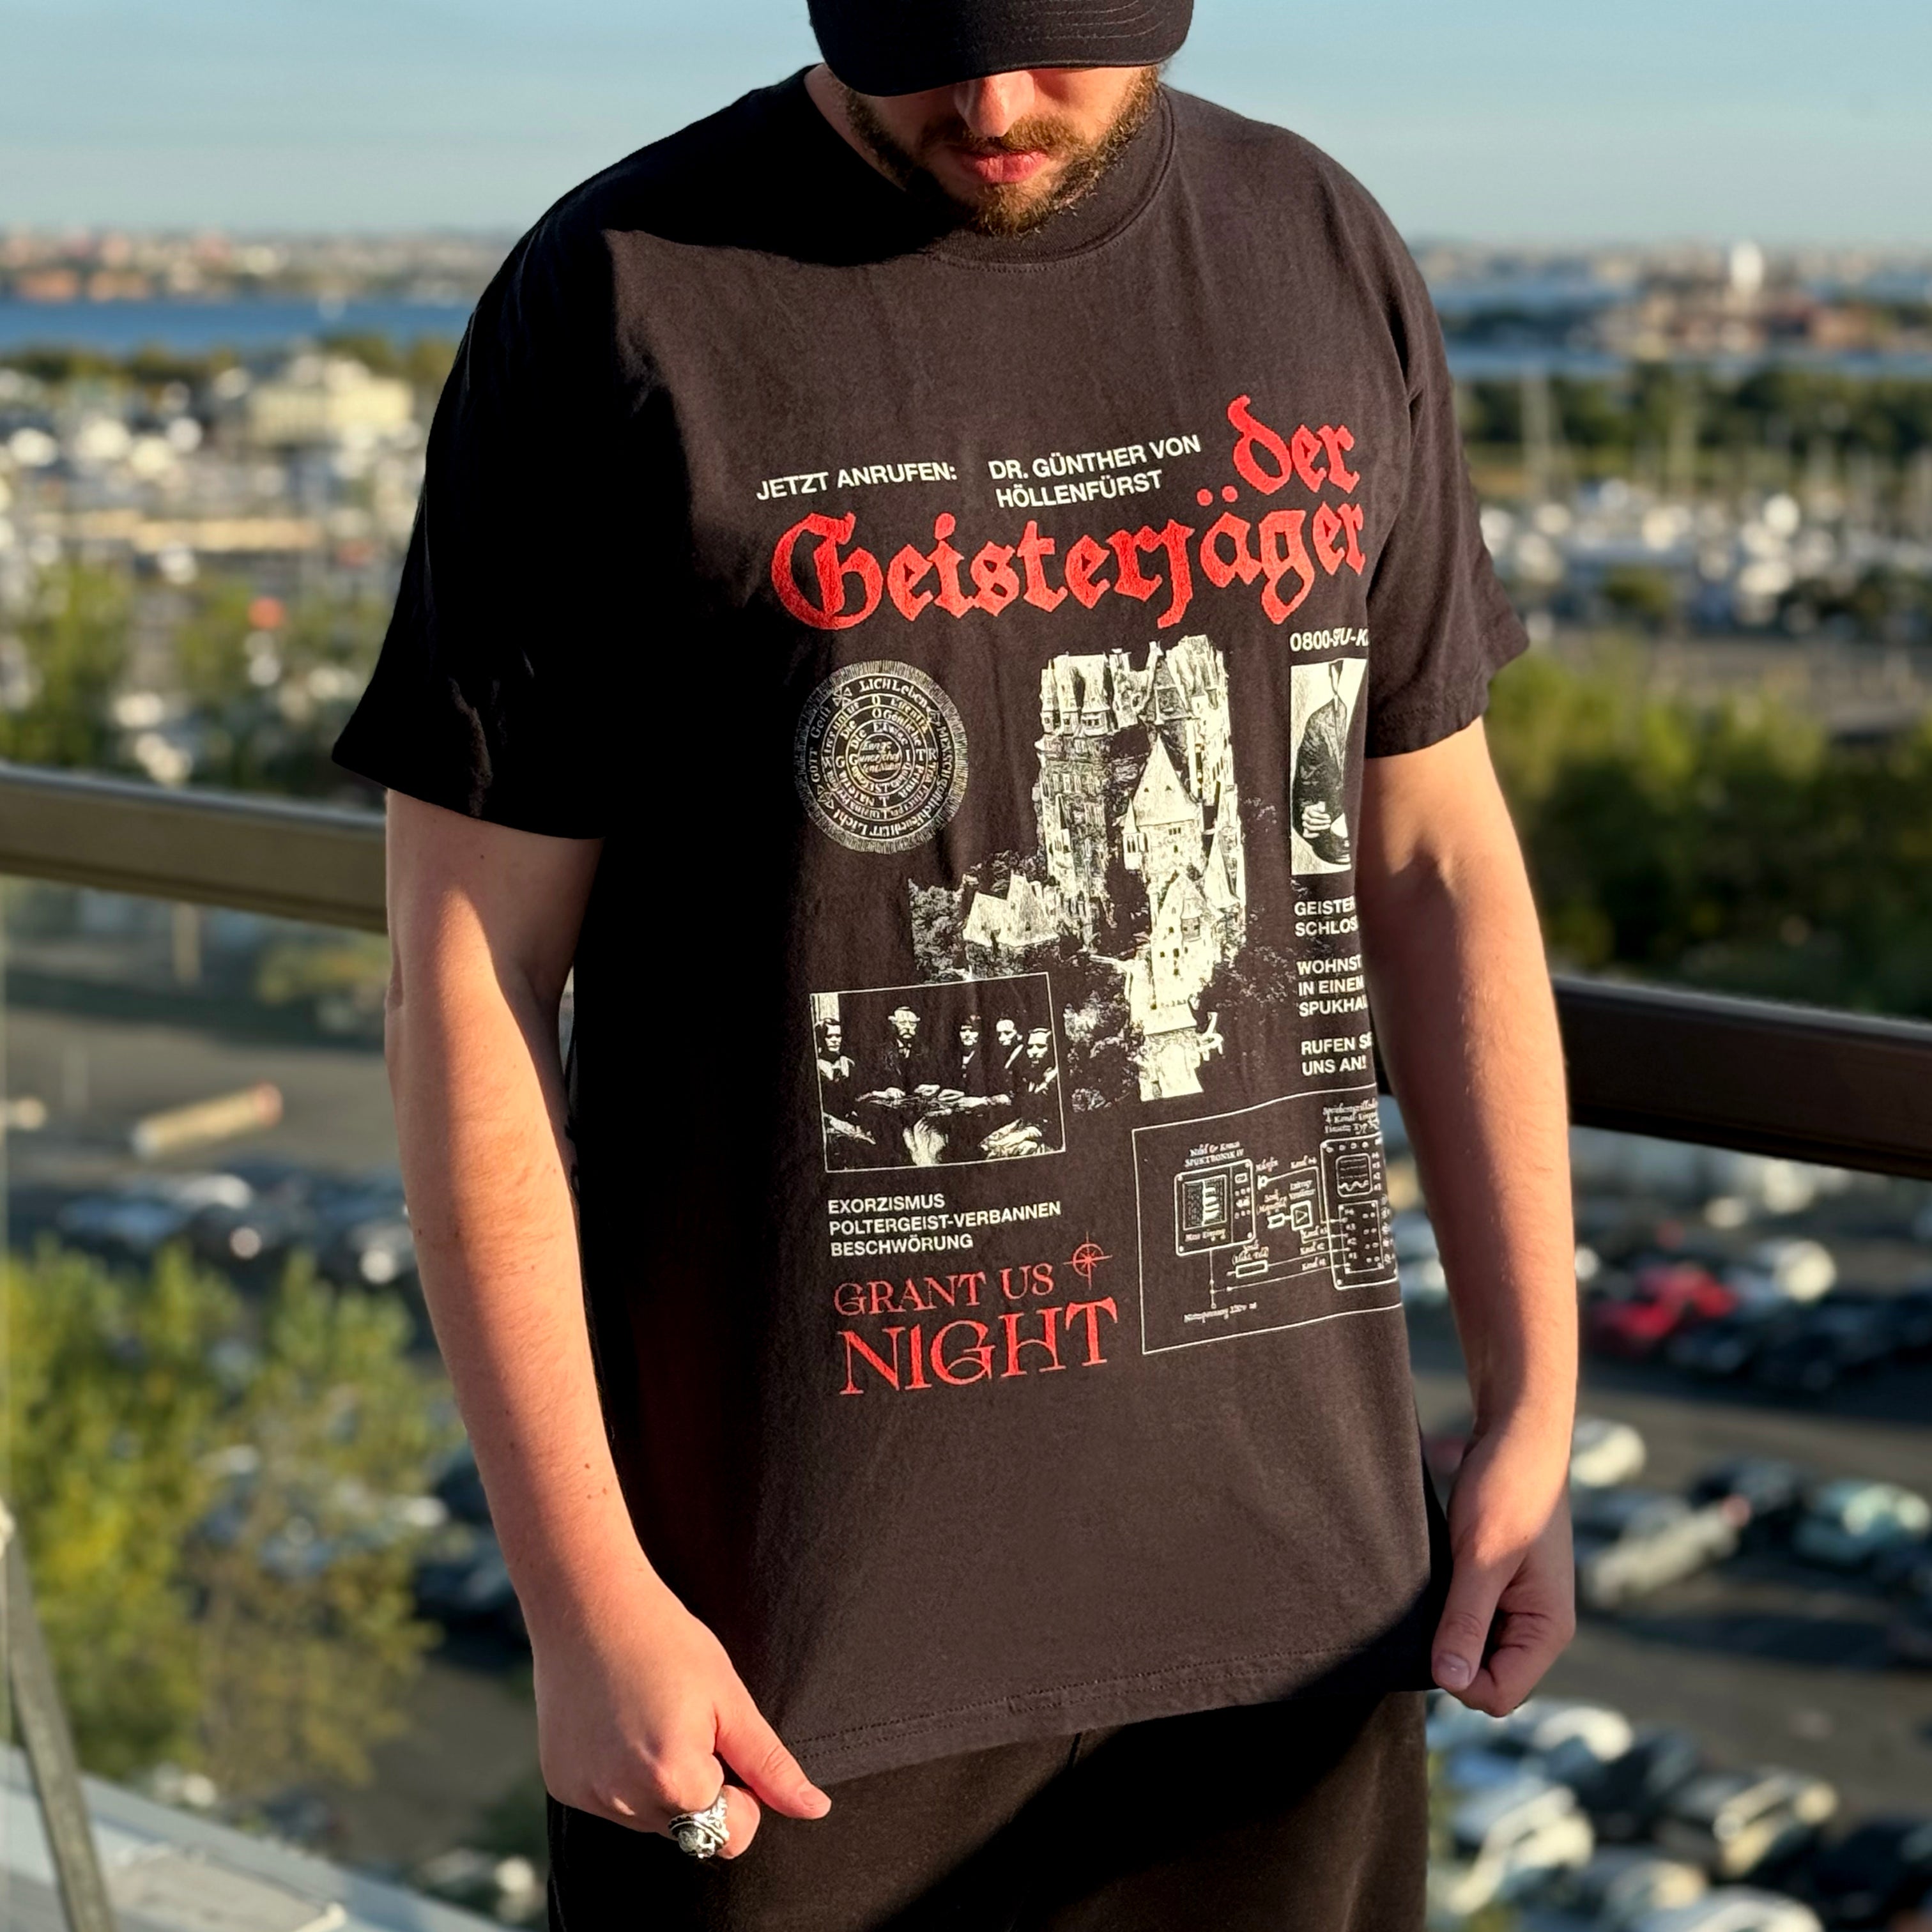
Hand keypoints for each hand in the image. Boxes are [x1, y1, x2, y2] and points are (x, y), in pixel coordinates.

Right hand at [532, 1565, 829, 1858]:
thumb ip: (770, 1765)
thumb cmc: (667, 1640)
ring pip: (651, 1818)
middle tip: (687, 1723)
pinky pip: (612, 1802)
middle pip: (691, 1830)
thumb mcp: (730, 1698)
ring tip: (652, 1718)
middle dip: (700, 1788)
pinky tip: (619, 1724)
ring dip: (662, 1786)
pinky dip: (624, 1776)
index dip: (743, 1794)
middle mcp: (625, 1801)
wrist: (589, 1603)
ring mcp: (588, 1796)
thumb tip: (815, 1809)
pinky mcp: (562, 1785)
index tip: (725, 1742)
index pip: (733, 1836)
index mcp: (675, 1780)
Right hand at [1300, 801, 1331, 835]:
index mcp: (1307, 810)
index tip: (1328, 817)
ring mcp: (1304, 824)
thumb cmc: (1321, 810)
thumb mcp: (1321, 806)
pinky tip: (1319, 834)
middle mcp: (1304, 817)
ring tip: (1328, 826)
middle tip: (1329, 821)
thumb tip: (1322, 810)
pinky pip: (1305, 834)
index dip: (1321, 816)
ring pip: (1310, 827)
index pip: (1312, 814)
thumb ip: (1321, 807)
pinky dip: (1312, 835)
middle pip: (1311, 821)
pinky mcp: (1304, 831)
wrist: (1319, 817)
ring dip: (1320, 827)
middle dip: (1322, 822)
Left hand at [1431, 1421, 1574, 1714]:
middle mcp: (1537, 1627)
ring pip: (1473, 1650)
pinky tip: (1433, 1580)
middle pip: (1486, 1679)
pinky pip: (1469, 1621)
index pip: (1499, 1696)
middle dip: (1451, 1656)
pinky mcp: (1497, 1586)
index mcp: (1547, 1629)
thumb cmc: (1508, 1488)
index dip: (1459, 1680)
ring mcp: (1518, 1607)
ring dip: (1447, 1630)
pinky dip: (1447, 1609)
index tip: (1431, 1636)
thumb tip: (1449, 1682)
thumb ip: (1467, 1621)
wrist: (1516, 1435)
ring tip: (1432, 1588)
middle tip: (1426, 1608)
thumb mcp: (1481, 1557)